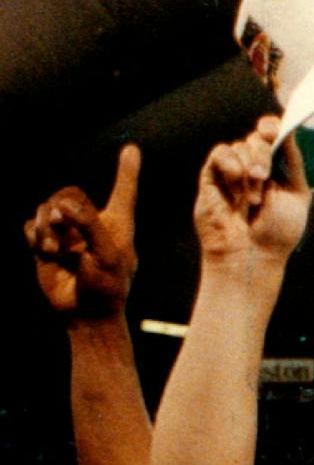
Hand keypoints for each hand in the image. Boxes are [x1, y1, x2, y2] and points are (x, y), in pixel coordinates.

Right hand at [25, 146, 139, 319]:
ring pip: (46, 209)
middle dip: (61, 210)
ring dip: (46, 226)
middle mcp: (92, 224)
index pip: (123, 191)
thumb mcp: (107, 256)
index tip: (131, 149)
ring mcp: (68, 234)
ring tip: (55, 250)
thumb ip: (89, 225)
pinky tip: (45, 252)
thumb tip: (63, 204)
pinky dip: (34, 236)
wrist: (85, 315)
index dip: (127, 170)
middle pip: (69, 194)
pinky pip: (30, 225)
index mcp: (117, 224)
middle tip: (61, 230)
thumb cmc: (107, 289)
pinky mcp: (47, 244)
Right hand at [195, 119, 309, 264]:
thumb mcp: (297, 196)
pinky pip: (220, 154)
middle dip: (263, 153)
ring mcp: (233, 172)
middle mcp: (255, 167)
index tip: (275, 130)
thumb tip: (290, 133)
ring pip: (240, 146)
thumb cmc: (278, 232)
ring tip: (252, 198)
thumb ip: (294, 163)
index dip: (273, 127)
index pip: (273, 136)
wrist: (253, 255)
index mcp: (278, 169)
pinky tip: (235, 181)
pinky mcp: (212, 177)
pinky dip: (230, 164)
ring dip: (249, 168)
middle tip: (264, 176)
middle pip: (257, 138)